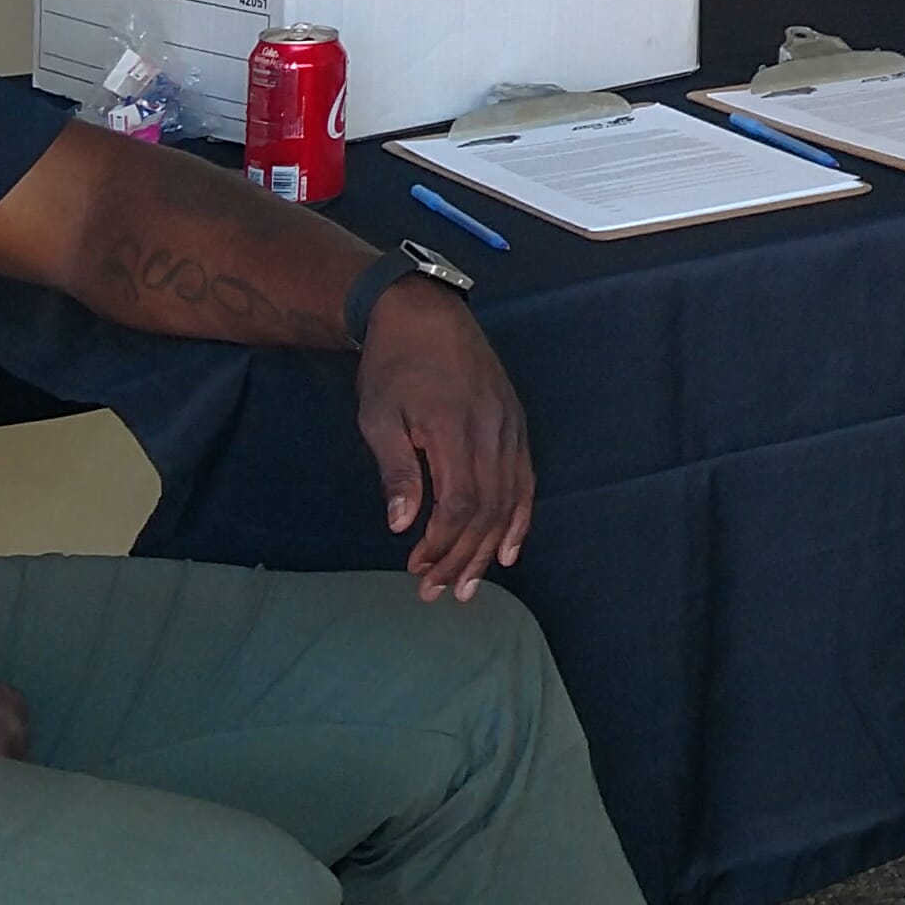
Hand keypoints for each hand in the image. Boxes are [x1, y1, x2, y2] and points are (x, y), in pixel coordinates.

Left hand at [358, 280, 534, 601]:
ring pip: (511, 500)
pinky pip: (526, 479)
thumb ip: (396, 470)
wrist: (425, 312)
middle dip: (463, 557)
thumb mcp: (378, 415)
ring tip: (471, 583)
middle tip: (439, 591)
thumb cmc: (394, 365)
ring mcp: (511, 428)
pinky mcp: (516, 423)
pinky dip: (520, 517)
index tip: (416, 569)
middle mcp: (493, 433)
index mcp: (456, 431)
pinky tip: (509, 547)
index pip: (459, 505)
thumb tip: (400, 524)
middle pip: (488, 511)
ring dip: (491, 547)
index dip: (441, 544)